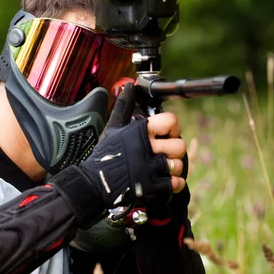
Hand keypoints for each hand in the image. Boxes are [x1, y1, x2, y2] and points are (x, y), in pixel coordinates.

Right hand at [78, 83, 186, 207]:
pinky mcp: (150, 186)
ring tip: (162, 168)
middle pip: (179, 145)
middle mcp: (146, 147)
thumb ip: (124, 107)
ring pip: (178, 165)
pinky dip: (173, 184)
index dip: (172, 128)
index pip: (172, 121)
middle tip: (164, 154)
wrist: (94, 183)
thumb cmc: (105, 154)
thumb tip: (129, 87)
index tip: (167, 134)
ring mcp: (148, 168)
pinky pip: (175, 183)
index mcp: (139, 131)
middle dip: (174, 151)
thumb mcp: (113, 128)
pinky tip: (164, 180)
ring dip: (173, 168)